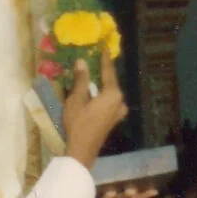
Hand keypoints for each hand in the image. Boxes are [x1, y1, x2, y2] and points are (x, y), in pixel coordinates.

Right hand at [63, 51, 127, 169]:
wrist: (82, 150)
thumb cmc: (79, 123)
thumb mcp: (76, 99)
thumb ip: (81, 80)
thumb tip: (82, 62)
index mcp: (113, 94)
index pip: (108, 71)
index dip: (104, 59)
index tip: (104, 47)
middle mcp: (120, 101)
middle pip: (110, 81)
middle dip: (102, 71)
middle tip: (95, 58)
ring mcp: (118, 111)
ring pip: (109, 92)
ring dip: (101, 83)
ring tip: (92, 72)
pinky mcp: (113, 119)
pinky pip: (109, 100)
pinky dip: (101, 93)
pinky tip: (93, 90)